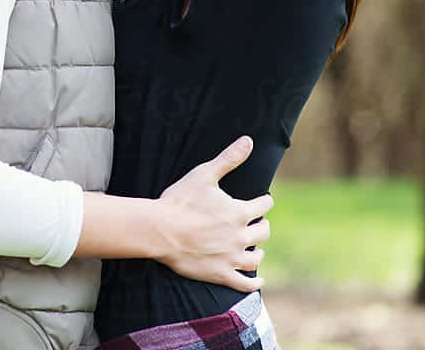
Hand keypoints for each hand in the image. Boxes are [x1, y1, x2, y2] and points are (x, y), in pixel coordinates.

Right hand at [153, 136, 273, 291]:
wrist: (160, 230)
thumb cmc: (180, 200)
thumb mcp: (205, 174)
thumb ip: (229, 158)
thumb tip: (249, 140)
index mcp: (239, 212)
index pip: (264, 206)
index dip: (264, 201)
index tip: (263, 200)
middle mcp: (240, 236)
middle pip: (263, 232)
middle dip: (261, 225)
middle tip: (257, 223)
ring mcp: (231, 257)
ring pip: (256, 258)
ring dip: (258, 251)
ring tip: (256, 249)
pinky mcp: (220, 274)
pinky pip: (244, 283)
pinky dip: (254, 283)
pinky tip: (258, 281)